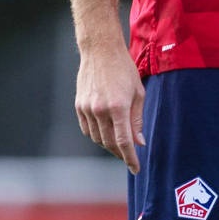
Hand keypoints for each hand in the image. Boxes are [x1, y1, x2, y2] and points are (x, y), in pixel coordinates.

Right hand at [75, 45, 145, 171]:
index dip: (130, 158)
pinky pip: (87, 129)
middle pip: (109, 143)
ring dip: (108, 146)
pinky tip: (105, 134)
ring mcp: (87, 108)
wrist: (100, 50)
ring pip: (97, 138)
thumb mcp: (138, 92)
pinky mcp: (79, 106)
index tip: (135, 169)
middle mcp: (100, 110)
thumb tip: (139, 142)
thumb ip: (137, 119)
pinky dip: (96, 136)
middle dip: (120, 153)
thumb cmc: (124, 69)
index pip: (124, 141)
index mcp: (118, 107)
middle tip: (129, 157)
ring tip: (119, 145)